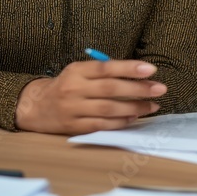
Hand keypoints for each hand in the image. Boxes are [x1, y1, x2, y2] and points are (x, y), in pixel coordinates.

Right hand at [14, 59, 166, 134]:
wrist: (37, 107)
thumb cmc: (66, 85)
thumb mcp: (79, 71)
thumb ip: (102, 70)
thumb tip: (136, 72)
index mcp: (77, 71)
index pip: (106, 68)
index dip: (129, 68)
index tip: (151, 69)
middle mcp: (74, 89)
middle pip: (111, 89)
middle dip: (138, 89)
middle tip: (159, 89)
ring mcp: (73, 110)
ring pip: (108, 109)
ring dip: (134, 108)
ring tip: (152, 105)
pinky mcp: (74, 127)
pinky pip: (101, 125)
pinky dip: (120, 123)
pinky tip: (134, 118)